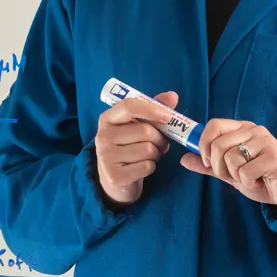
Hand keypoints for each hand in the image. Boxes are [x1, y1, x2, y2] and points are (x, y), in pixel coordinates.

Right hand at [95, 91, 177, 206]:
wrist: (114, 180)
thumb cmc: (129, 147)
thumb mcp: (137, 125)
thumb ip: (154, 108)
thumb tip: (172, 96)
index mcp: (107, 119)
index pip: (129, 106)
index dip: (152, 109)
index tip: (169, 116)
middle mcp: (103, 136)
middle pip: (145, 130)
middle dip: (160, 138)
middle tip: (159, 144)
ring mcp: (107, 157)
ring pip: (149, 149)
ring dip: (156, 153)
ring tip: (148, 156)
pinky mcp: (115, 176)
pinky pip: (147, 166)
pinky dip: (151, 167)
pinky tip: (142, 168)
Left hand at [180, 118, 276, 212]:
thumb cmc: (261, 178)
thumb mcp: (230, 172)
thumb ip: (208, 165)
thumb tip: (183, 159)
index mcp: (243, 129)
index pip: (214, 125)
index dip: (204, 144)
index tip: (207, 162)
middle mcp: (254, 130)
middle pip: (218, 145)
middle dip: (219, 167)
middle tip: (233, 175)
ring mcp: (265, 142)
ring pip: (230, 159)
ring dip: (236, 176)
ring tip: (250, 177)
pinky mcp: (273, 157)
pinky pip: (245, 172)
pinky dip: (248, 182)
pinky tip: (260, 181)